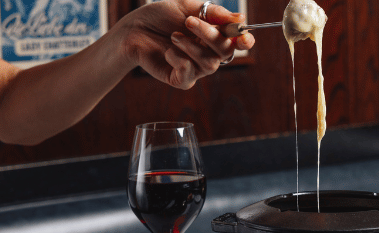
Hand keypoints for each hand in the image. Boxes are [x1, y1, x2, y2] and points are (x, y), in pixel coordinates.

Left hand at [117, 0, 255, 88]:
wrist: (133, 29)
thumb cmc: (160, 17)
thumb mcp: (187, 6)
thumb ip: (212, 12)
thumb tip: (239, 18)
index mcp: (215, 37)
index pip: (238, 43)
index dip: (245, 41)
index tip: (243, 37)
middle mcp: (210, 54)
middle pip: (226, 52)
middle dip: (210, 36)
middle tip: (189, 21)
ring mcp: (196, 69)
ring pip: (209, 64)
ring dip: (191, 46)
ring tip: (173, 35)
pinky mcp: (181, 80)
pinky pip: (189, 74)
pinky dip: (179, 60)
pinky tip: (167, 51)